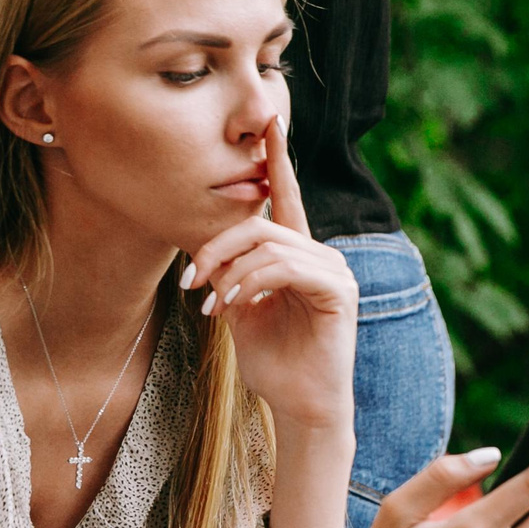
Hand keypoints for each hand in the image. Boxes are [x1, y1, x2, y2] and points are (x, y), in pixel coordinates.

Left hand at [184, 117, 356, 432]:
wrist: (300, 407)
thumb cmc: (273, 363)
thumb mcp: (240, 309)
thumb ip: (230, 273)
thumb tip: (204, 251)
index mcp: (299, 254)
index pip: (287, 197)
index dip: (277, 158)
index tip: (270, 120)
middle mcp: (322, 255)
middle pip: (261, 225)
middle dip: (216, 249)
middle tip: (189, 282)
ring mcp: (334, 271)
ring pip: (270, 245)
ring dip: (229, 274)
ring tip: (212, 307)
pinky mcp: (338, 291)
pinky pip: (286, 266)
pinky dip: (251, 283)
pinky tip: (235, 307)